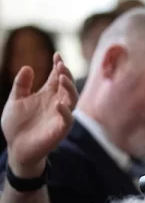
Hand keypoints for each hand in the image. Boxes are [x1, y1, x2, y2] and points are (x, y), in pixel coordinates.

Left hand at [2, 53, 77, 177]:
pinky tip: (58, 104)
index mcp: (47, 95)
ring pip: (72, 100)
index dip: (58, 66)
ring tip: (62, 78)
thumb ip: (21, 85)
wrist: (16, 147)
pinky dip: (65, 112)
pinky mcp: (60, 130)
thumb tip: (28, 67)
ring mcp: (60, 116)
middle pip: (66, 86)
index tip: (57, 54)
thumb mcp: (15, 100)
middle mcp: (56, 103)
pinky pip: (67, 120)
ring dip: (69, 88)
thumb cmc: (16, 125)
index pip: (56, 77)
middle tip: (61, 65)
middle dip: (66, 75)